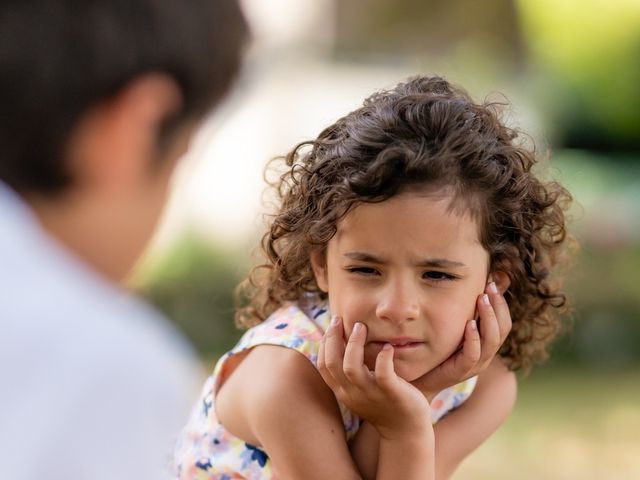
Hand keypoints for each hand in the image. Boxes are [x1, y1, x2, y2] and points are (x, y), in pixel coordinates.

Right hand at [317, 316, 430, 439]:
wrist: (406, 431)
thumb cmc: (384, 404)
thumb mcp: (360, 390)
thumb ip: (350, 373)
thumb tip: (343, 345)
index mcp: (343, 392)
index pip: (323, 366)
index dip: (324, 343)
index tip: (333, 325)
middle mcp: (352, 393)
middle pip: (332, 363)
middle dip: (333, 338)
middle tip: (340, 319)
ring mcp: (371, 394)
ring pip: (352, 368)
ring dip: (354, 344)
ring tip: (361, 327)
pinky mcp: (392, 393)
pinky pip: (383, 374)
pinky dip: (383, 358)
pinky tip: (387, 347)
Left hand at [412, 282, 511, 399]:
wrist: (421, 379)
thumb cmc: (438, 351)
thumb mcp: (455, 328)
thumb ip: (468, 311)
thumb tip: (473, 287)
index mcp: (486, 343)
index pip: (504, 322)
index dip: (501, 302)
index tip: (494, 282)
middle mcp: (485, 354)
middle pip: (502, 329)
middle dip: (498, 306)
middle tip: (489, 286)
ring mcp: (475, 364)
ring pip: (492, 341)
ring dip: (488, 318)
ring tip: (482, 299)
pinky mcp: (461, 371)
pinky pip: (473, 355)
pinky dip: (473, 339)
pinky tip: (469, 324)